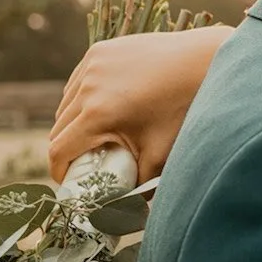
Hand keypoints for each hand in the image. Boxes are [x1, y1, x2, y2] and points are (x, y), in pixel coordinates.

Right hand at [47, 24, 230, 184]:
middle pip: (59, 126)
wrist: (202, 62)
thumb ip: (140, 185)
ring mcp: (93, 64)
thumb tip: (129, 211)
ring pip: (66, 102)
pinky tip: (99, 106)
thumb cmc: (183, 108)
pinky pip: (78, 81)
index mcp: (98, 114)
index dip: (60, 170)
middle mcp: (88, 86)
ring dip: (72, 121)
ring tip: (92, 135)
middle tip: (84, 161)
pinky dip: (82, 96)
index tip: (69, 181)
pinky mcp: (100, 50)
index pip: (59, 149)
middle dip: (67, 148)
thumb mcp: (160, 153)